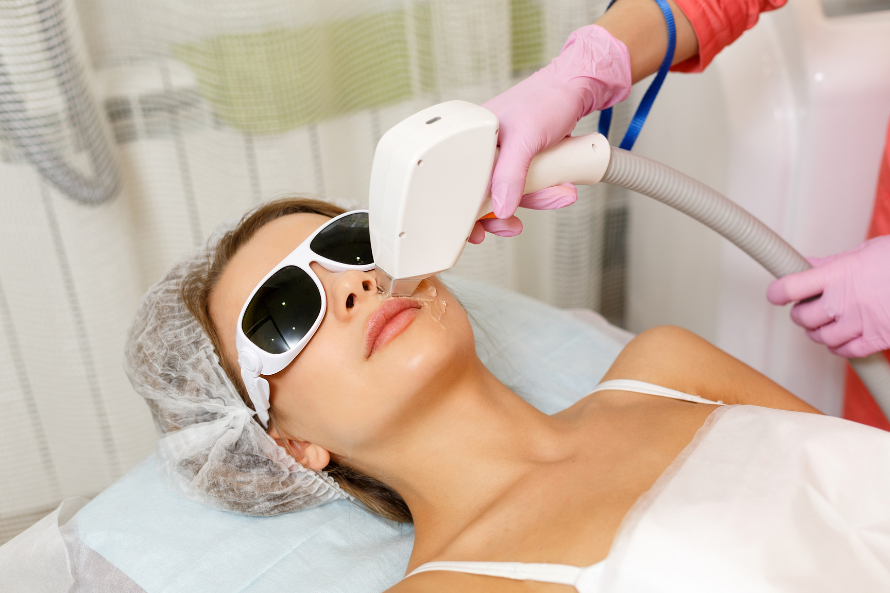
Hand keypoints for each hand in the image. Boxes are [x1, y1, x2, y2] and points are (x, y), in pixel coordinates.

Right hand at [471, 24, 630, 243]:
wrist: (579, 88)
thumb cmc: (546, 99)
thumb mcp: (525, 138)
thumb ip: (510, 175)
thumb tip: (500, 209)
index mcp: (472, 139)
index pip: (462, 183)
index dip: (467, 211)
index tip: (475, 232)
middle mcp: (486, 150)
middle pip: (486, 194)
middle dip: (504, 213)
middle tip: (513, 226)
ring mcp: (507, 156)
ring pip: (512, 193)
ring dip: (537, 199)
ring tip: (559, 194)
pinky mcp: (525, 161)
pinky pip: (530, 186)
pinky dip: (546, 191)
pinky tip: (562, 187)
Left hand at [767, 236, 889, 357]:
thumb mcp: (866, 252)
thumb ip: (834, 262)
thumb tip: (809, 264)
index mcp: (837, 274)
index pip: (789, 288)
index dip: (777, 293)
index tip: (777, 294)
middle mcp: (843, 300)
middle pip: (801, 317)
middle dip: (801, 314)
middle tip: (808, 308)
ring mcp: (859, 322)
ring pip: (820, 337)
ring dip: (818, 332)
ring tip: (826, 324)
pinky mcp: (876, 339)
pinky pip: (845, 352)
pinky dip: (838, 348)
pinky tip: (843, 339)